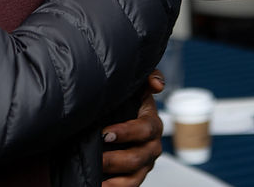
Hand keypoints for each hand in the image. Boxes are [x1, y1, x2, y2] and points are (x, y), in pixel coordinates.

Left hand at [101, 71, 164, 186]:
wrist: (111, 124)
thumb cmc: (123, 103)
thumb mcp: (134, 87)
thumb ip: (148, 76)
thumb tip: (157, 84)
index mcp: (150, 122)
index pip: (145, 128)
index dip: (127, 132)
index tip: (105, 133)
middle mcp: (150, 145)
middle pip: (139, 156)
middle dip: (116, 158)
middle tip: (98, 156)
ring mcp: (143, 163)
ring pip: (134, 175)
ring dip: (115, 175)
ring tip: (97, 171)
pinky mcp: (134, 177)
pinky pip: (129, 186)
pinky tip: (100, 185)